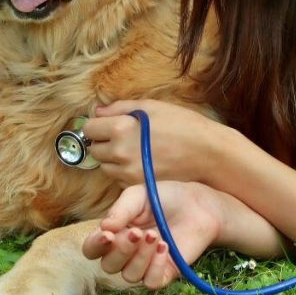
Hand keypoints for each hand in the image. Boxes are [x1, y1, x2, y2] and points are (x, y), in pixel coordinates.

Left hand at [82, 99, 226, 186]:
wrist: (207, 153)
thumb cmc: (182, 124)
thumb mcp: (150, 106)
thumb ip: (118, 108)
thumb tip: (96, 112)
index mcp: (120, 129)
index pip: (88, 129)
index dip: (98, 125)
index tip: (107, 124)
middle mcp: (120, 153)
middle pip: (94, 150)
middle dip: (104, 142)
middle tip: (123, 137)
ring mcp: (128, 174)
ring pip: (106, 167)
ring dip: (113, 159)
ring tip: (135, 150)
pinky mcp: (138, 187)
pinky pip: (120, 180)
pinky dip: (125, 173)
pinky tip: (143, 163)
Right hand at [82, 181, 222, 288]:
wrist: (198, 205)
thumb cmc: (164, 198)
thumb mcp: (138, 196)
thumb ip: (120, 210)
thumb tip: (104, 228)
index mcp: (114, 233)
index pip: (92, 249)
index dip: (95, 245)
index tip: (108, 235)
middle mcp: (126, 252)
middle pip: (108, 266)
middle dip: (121, 250)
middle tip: (138, 231)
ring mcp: (144, 264)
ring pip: (129, 275)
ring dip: (140, 257)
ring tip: (155, 236)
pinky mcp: (164, 273)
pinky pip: (150, 282)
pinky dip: (155, 267)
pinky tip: (165, 247)